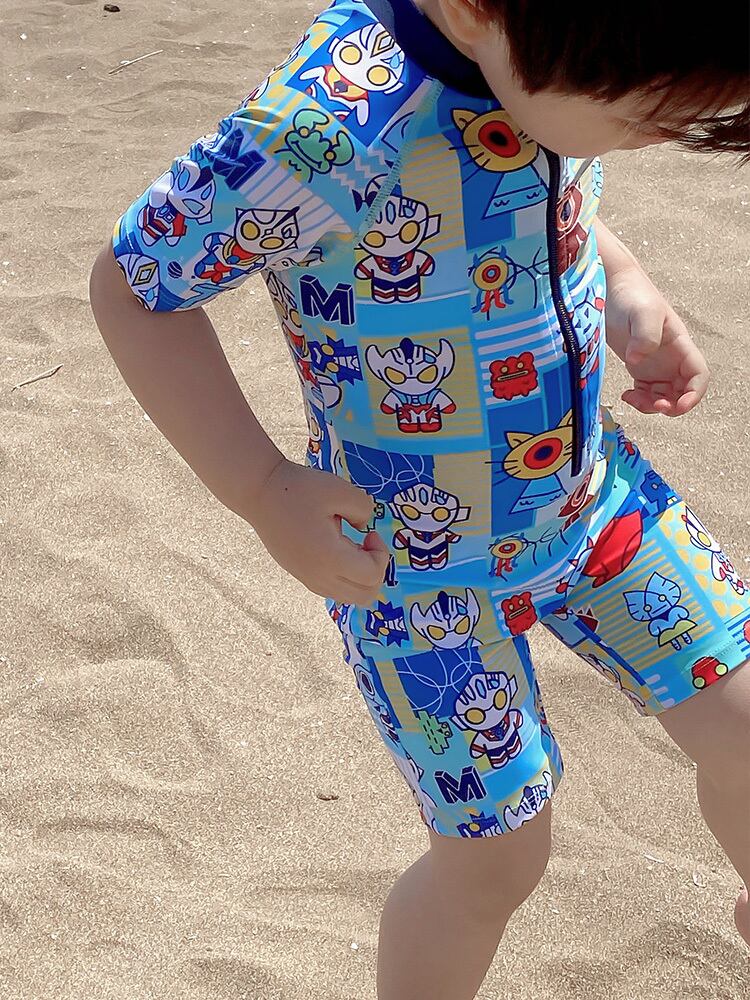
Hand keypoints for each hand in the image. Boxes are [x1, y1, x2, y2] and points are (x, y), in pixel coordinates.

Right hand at [250, 458, 389, 605]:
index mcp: (331, 558)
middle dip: (375, 570)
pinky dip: (344, 577)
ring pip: (348, 597)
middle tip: (365, 545)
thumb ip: (364, 509)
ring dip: (359, 576)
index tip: (370, 533)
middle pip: (365, 596)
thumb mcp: (340, 490)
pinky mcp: (299, 574)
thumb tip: (363, 528)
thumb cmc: (299, 489)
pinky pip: (332, 590)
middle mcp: (320, 576)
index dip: (381, 555)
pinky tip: (335, 550)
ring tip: (350, 547)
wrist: (260, 492)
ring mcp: (307, 578)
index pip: (372, 576)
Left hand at [604, 266, 708, 415]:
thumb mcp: (642, 312)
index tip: (679, 405)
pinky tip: (625, 395)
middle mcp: (671, 357)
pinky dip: (639, 400)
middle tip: (654, 405)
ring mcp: (655, 363)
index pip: (698, 375)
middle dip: (672, 405)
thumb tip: (637, 360)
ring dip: (652, 405)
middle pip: (683, 391)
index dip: (694, 394)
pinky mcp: (639, 366)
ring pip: (664, 395)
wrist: (609, 287)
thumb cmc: (630, 295)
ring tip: (632, 399)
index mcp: (680, 345)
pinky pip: (646, 392)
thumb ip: (645, 335)